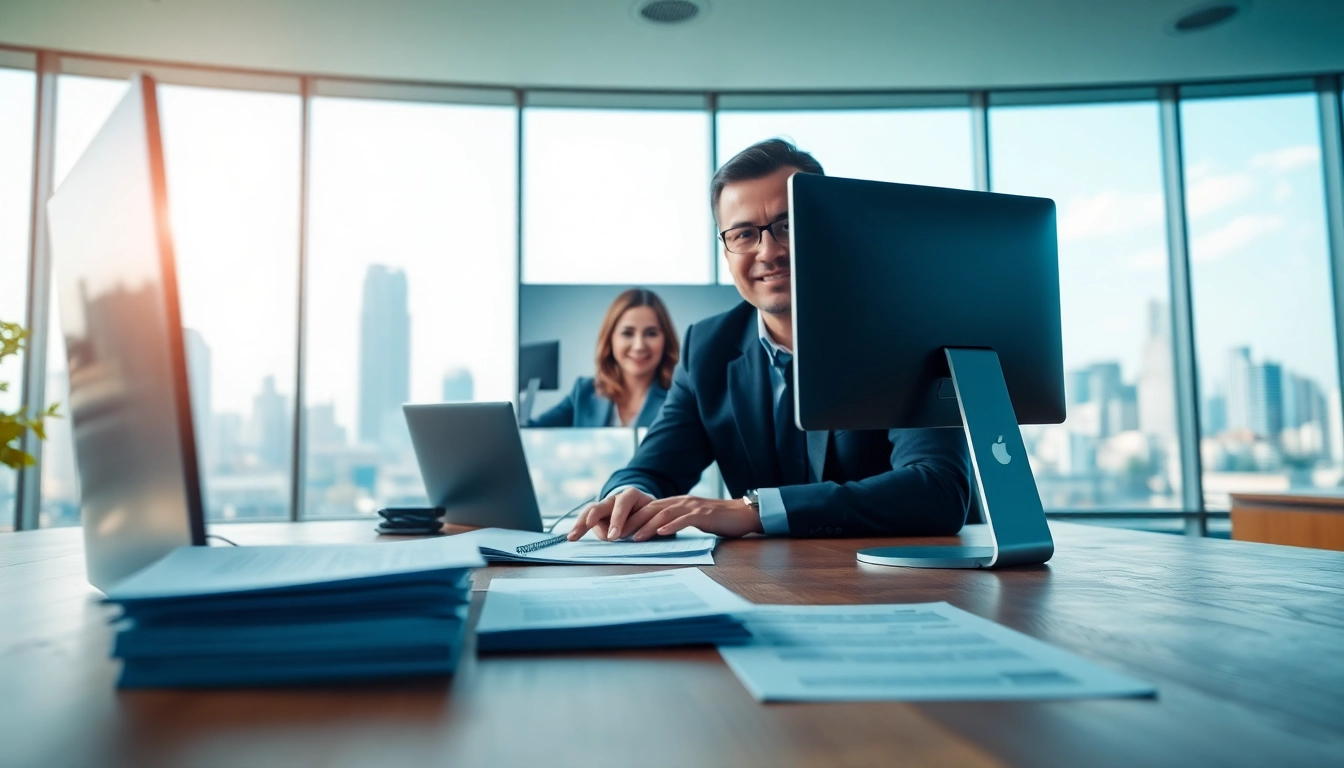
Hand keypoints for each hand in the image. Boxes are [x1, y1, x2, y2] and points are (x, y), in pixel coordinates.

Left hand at [568, 488, 762, 541]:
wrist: (742, 515)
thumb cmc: (716, 521)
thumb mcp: (690, 521)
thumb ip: (673, 523)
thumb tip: (653, 535)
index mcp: (674, 503)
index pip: (646, 510)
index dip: (628, 520)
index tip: (612, 532)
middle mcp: (680, 502)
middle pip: (649, 510)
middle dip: (630, 522)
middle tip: (613, 536)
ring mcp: (692, 507)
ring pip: (663, 514)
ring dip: (646, 526)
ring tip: (632, 537)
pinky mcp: (704, 515)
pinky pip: (685, 519)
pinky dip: (672, 526)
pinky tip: (661, 533)